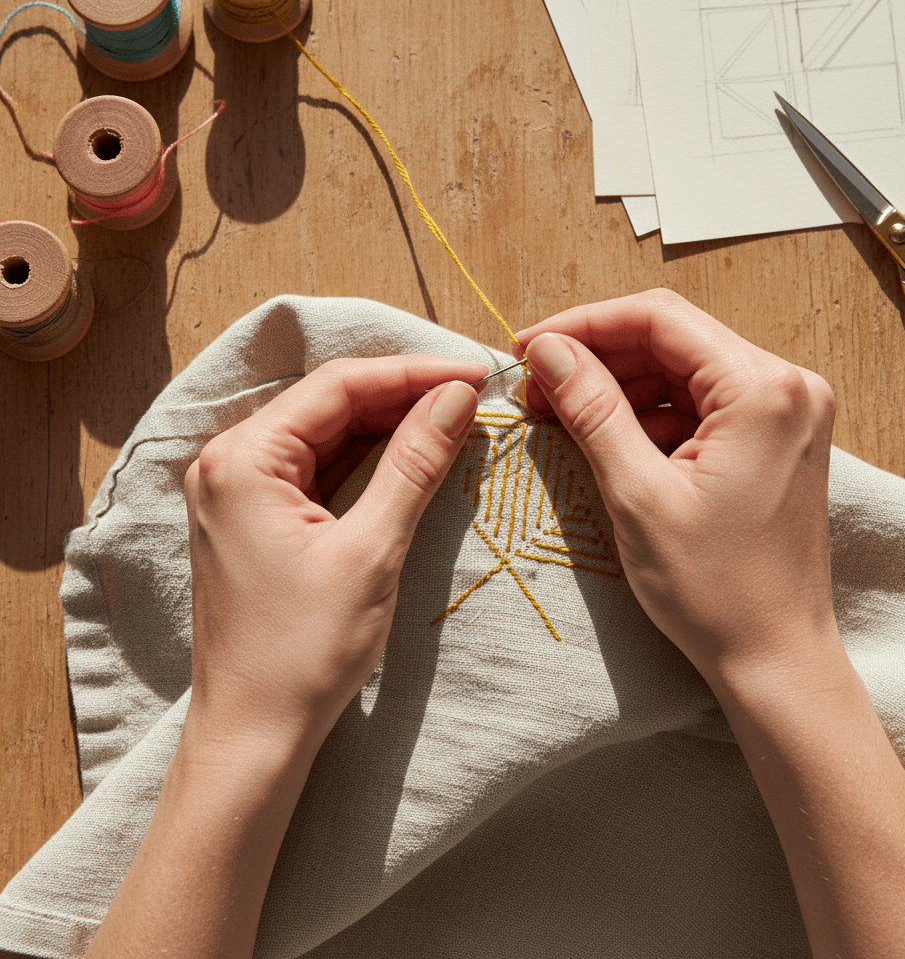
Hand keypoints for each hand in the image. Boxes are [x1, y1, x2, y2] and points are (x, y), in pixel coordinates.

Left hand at [183, 355, 485, 755]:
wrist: (254, 733)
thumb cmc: (304, 651)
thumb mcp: (371, 550)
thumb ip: (414, 464)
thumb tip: (457, 398)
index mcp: (244, 460)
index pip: (340, 386)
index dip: (413, 373)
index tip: (474, 372)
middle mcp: (229, 462)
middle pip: (330, 404)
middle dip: (403, 395)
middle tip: (472, 395)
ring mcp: (238, 490)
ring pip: (327, 434)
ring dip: (389, 425)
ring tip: (454, 418)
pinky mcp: (255, 518)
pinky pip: (317, 468)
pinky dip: (366, 460)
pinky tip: (412, 453)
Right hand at [516, 288, 836, 690]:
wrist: (775, 657)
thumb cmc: (716, 589)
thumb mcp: (638, 493)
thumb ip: (592, 408)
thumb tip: (548, 349)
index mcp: (764, 390)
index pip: (660, 318)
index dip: (584, 325)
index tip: (530, 346)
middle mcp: (788, 386)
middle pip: (673, 338)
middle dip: (599, 357)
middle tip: (538, 387)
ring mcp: (787, 412)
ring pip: (683, 370)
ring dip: (621, 386)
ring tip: (563, 414)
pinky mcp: (775, 438)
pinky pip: (702, 404)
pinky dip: (652, 415)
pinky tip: (611, 440)